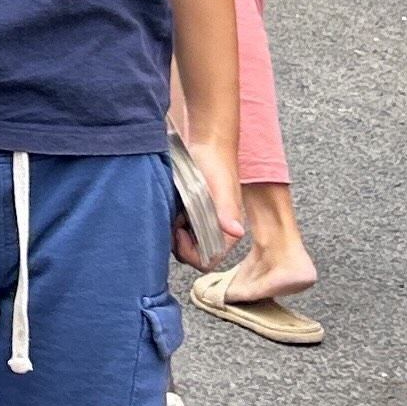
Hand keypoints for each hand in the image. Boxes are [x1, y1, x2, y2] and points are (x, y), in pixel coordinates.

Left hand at [169, 137, 249, 269]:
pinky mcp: (190, 216)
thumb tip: (236, 232)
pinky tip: (172, 206)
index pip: (206, 261)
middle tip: (175, 218)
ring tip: (175, 209)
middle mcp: (215, 232)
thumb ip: (226, 211)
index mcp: (227, 232)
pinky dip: (170, 222)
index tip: (180, 230)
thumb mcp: (219, 188)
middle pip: (191, 255)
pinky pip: (177, 230)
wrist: (206, 145)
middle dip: (178, 241)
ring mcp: (201, 225)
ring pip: (181, 244)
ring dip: (173, 230)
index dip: (189, 251)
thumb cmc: (216, 164)